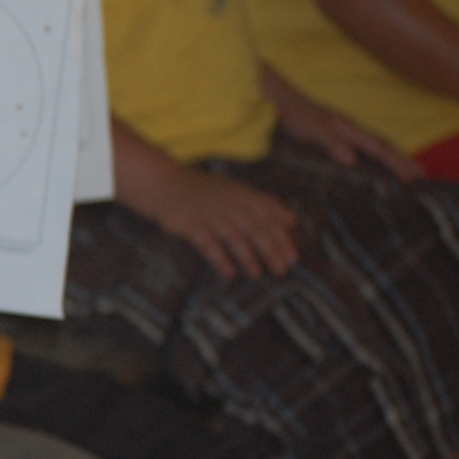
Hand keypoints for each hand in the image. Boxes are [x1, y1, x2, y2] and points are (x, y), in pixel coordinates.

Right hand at [140, 168, 300, 279]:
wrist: (164, 183)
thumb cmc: (204, 190)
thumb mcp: (236, 190)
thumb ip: (264, 204)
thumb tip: (293, 221)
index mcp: (242, 195)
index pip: (269, 216)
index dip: (282, 237)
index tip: (294, 257)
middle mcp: (229, 204)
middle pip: (254, 228)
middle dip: (270, 250)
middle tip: (282, 270)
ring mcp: (209, 214)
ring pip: (234, 237)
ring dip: (248, 257)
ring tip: (257, 274)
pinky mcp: (190, 225)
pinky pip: (208, 244)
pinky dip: (220, 259)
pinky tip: (229, 273)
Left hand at [263, 72, 421, 180]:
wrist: (282, 100)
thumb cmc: (296, 115)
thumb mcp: (311, 130)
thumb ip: (331, 142)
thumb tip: (352, 159)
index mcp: (350, 130)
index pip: (380, 148)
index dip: (397, 163)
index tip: (414, 177)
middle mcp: (353, 130)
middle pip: (384, 146)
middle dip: (403, 160)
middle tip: (423, 176)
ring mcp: (347, 132)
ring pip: (377, 145)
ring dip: (394, 158)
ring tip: (410, 171)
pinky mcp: (338, 135)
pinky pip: (364, 146)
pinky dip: (377, 155)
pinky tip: (377, 165)